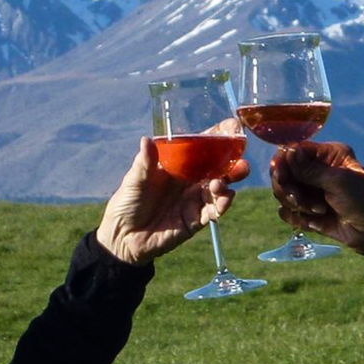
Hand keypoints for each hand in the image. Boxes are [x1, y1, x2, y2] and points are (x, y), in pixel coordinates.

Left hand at [96, 135, 251, 265]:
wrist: (123, 237)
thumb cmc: (127, 202)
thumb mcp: (134, 180)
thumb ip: (145, 162)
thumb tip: (147, 140)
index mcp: (177, 164)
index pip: (202, 146)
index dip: (218, 136)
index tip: (233, 126)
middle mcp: (189, 179)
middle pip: (217, 166)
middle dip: (232, 160)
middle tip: (241, 157)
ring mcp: (194, 199)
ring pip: (220, 187)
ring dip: (228, 181)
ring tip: (221, 182)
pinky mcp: (196, 220)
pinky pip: (214, 210)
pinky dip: (223, 203)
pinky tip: (225, 196)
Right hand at [269, 142, 363, 260]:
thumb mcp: (338, 182)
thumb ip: (309, 169)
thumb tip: (287, 151)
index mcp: (329, 156)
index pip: (294, 151)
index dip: (283, 163)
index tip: (280, 176)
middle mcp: (318, 171)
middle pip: (284, 172)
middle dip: (287, 187)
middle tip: (298, 198)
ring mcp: (313, 192)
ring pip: (283, 193)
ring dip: (295, 203)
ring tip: (318, 211)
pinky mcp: (310, 213)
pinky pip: (288, 212)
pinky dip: (295, 217)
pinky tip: (313, 221)